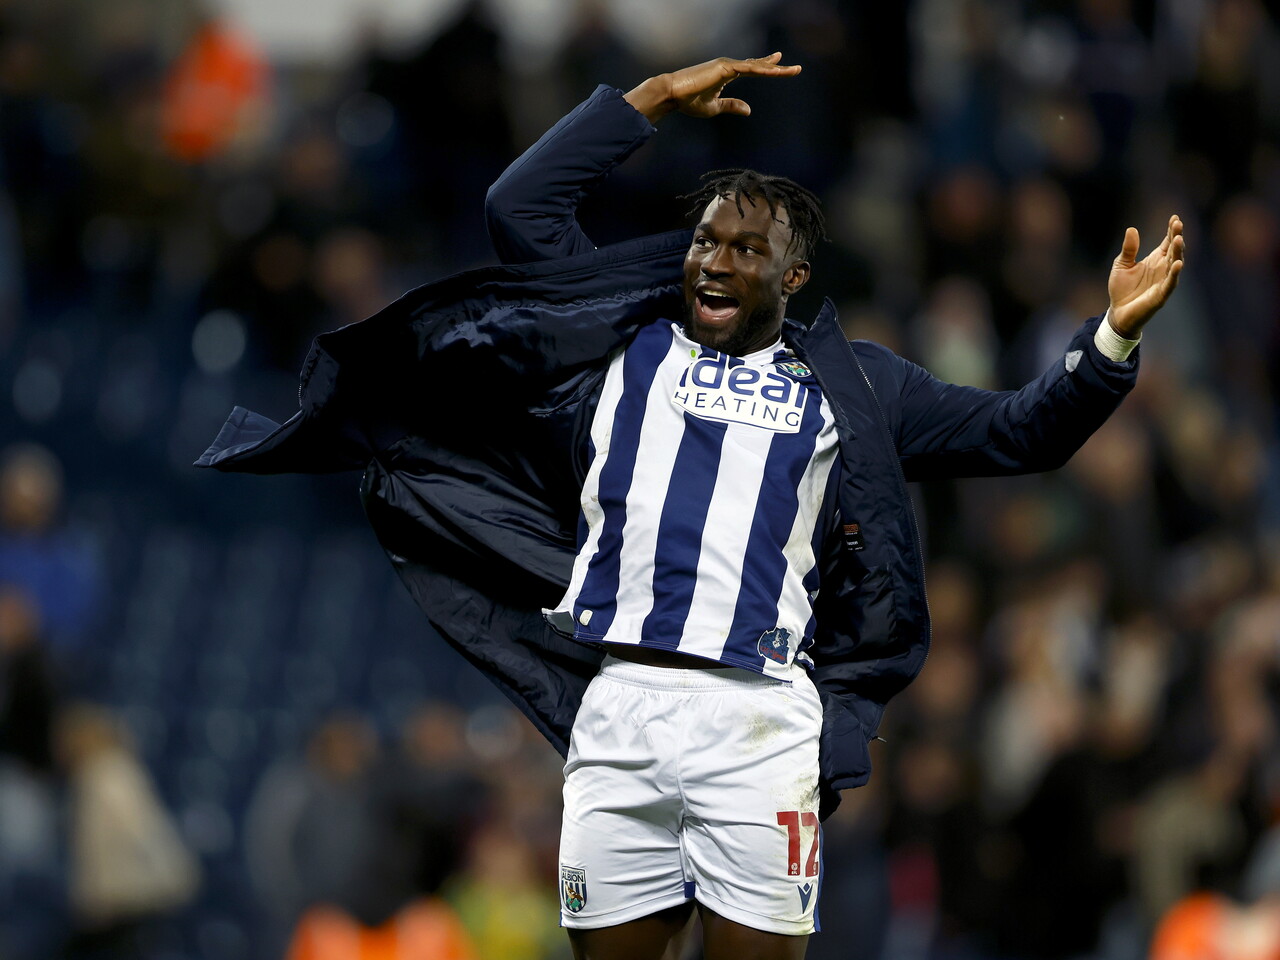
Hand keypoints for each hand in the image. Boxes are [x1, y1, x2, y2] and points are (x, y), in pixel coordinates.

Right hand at [623, 53, 801, 123]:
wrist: (673, 94)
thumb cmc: (689, 100)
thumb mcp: (715, 107)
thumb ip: (732, 106)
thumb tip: (749, 110)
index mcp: (726, 74)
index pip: (751, 68)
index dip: (765, 65)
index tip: (778, 61)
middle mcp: (729, 66)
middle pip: (758, 65)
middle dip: (777, 66)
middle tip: (796, 69)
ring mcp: (728, 65)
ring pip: (757, 66)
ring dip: (776, 69)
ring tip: (793, 71)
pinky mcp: (725, 67)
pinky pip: (749, 68)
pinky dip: (764, 69)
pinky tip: (776, 70)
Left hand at [1107, 215, 1184, 338]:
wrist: (1118, 313)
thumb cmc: (1121, 289)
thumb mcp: (1121, 265)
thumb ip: (1128, 249)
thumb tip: (1132, 229)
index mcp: (1155, 260)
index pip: (1167, 242)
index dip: (1171, 231)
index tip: (1174, 218)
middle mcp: (1163, 268)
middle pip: (1173, 250)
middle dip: (1176, 237)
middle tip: (1178, 224)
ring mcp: (1164, 281)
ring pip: (1174, 264)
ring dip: (1177, 252)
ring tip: (1179, 239)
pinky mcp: (1161, 295)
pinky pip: (1170, 283)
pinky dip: (1174, 274)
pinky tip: (1177, 264)